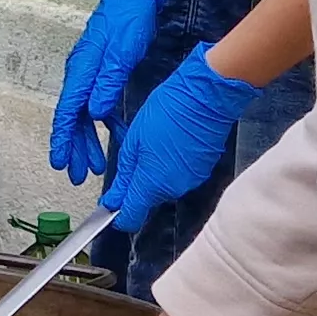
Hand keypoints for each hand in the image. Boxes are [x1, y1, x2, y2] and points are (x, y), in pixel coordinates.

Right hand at [54, 0, 190, 182]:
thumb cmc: (131, 14)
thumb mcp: (124, 49)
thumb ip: (108, 81)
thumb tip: (93, 113)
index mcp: (83, 67)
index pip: (68, 110)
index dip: (62, 138)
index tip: (59, 162)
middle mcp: (83, 69)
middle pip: (73, 116)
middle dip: (75, 146)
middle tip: (77, 174)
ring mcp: (94, 68)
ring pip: (86, 111)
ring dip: (90, 138)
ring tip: (95, 165)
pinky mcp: (106, 66)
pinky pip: (100, 100)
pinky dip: (106, 120)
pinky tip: (116, 134)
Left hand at [96, 46, 258, 228]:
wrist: (206, 97)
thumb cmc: (170, 110)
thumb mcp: (134, 141)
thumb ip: (124, 176)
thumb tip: (113, 200)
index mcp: (152, 184)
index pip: (131, 218)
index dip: (117, 215)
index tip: (110, 204)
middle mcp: (173, 189)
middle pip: (148, 200)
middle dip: (138, 184)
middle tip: (136, 153)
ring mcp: (191, 181)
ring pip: (164, 187)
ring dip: (157, 172)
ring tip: (156, 142)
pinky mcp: (203, 171)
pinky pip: (180, 176)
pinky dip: (173, 165)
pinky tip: (172, 143)